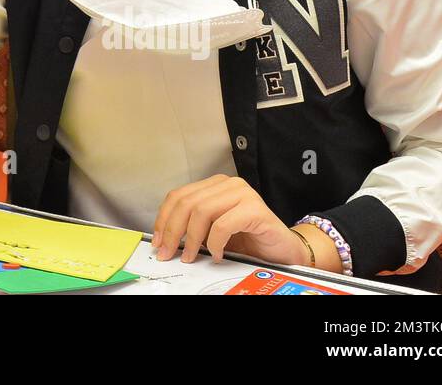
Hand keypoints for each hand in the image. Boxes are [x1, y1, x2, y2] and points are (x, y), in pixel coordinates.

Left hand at [152, 175, 306, 266]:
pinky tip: (216, 254)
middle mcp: (227, 184)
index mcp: (213, 186)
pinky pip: (223, 224)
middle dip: (172, 231)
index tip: (157, 241)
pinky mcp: (255, 208)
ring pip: (202, 211)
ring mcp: (242, 193)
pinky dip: (215, 242)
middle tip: (168, 253)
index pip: (178, 196)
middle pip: (186, 203)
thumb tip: (163, 240)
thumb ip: (193, 227)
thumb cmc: (249, 241)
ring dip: (191, 239)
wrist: (285, 251)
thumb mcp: (212, 232)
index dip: (163, 219)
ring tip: (191, 256)